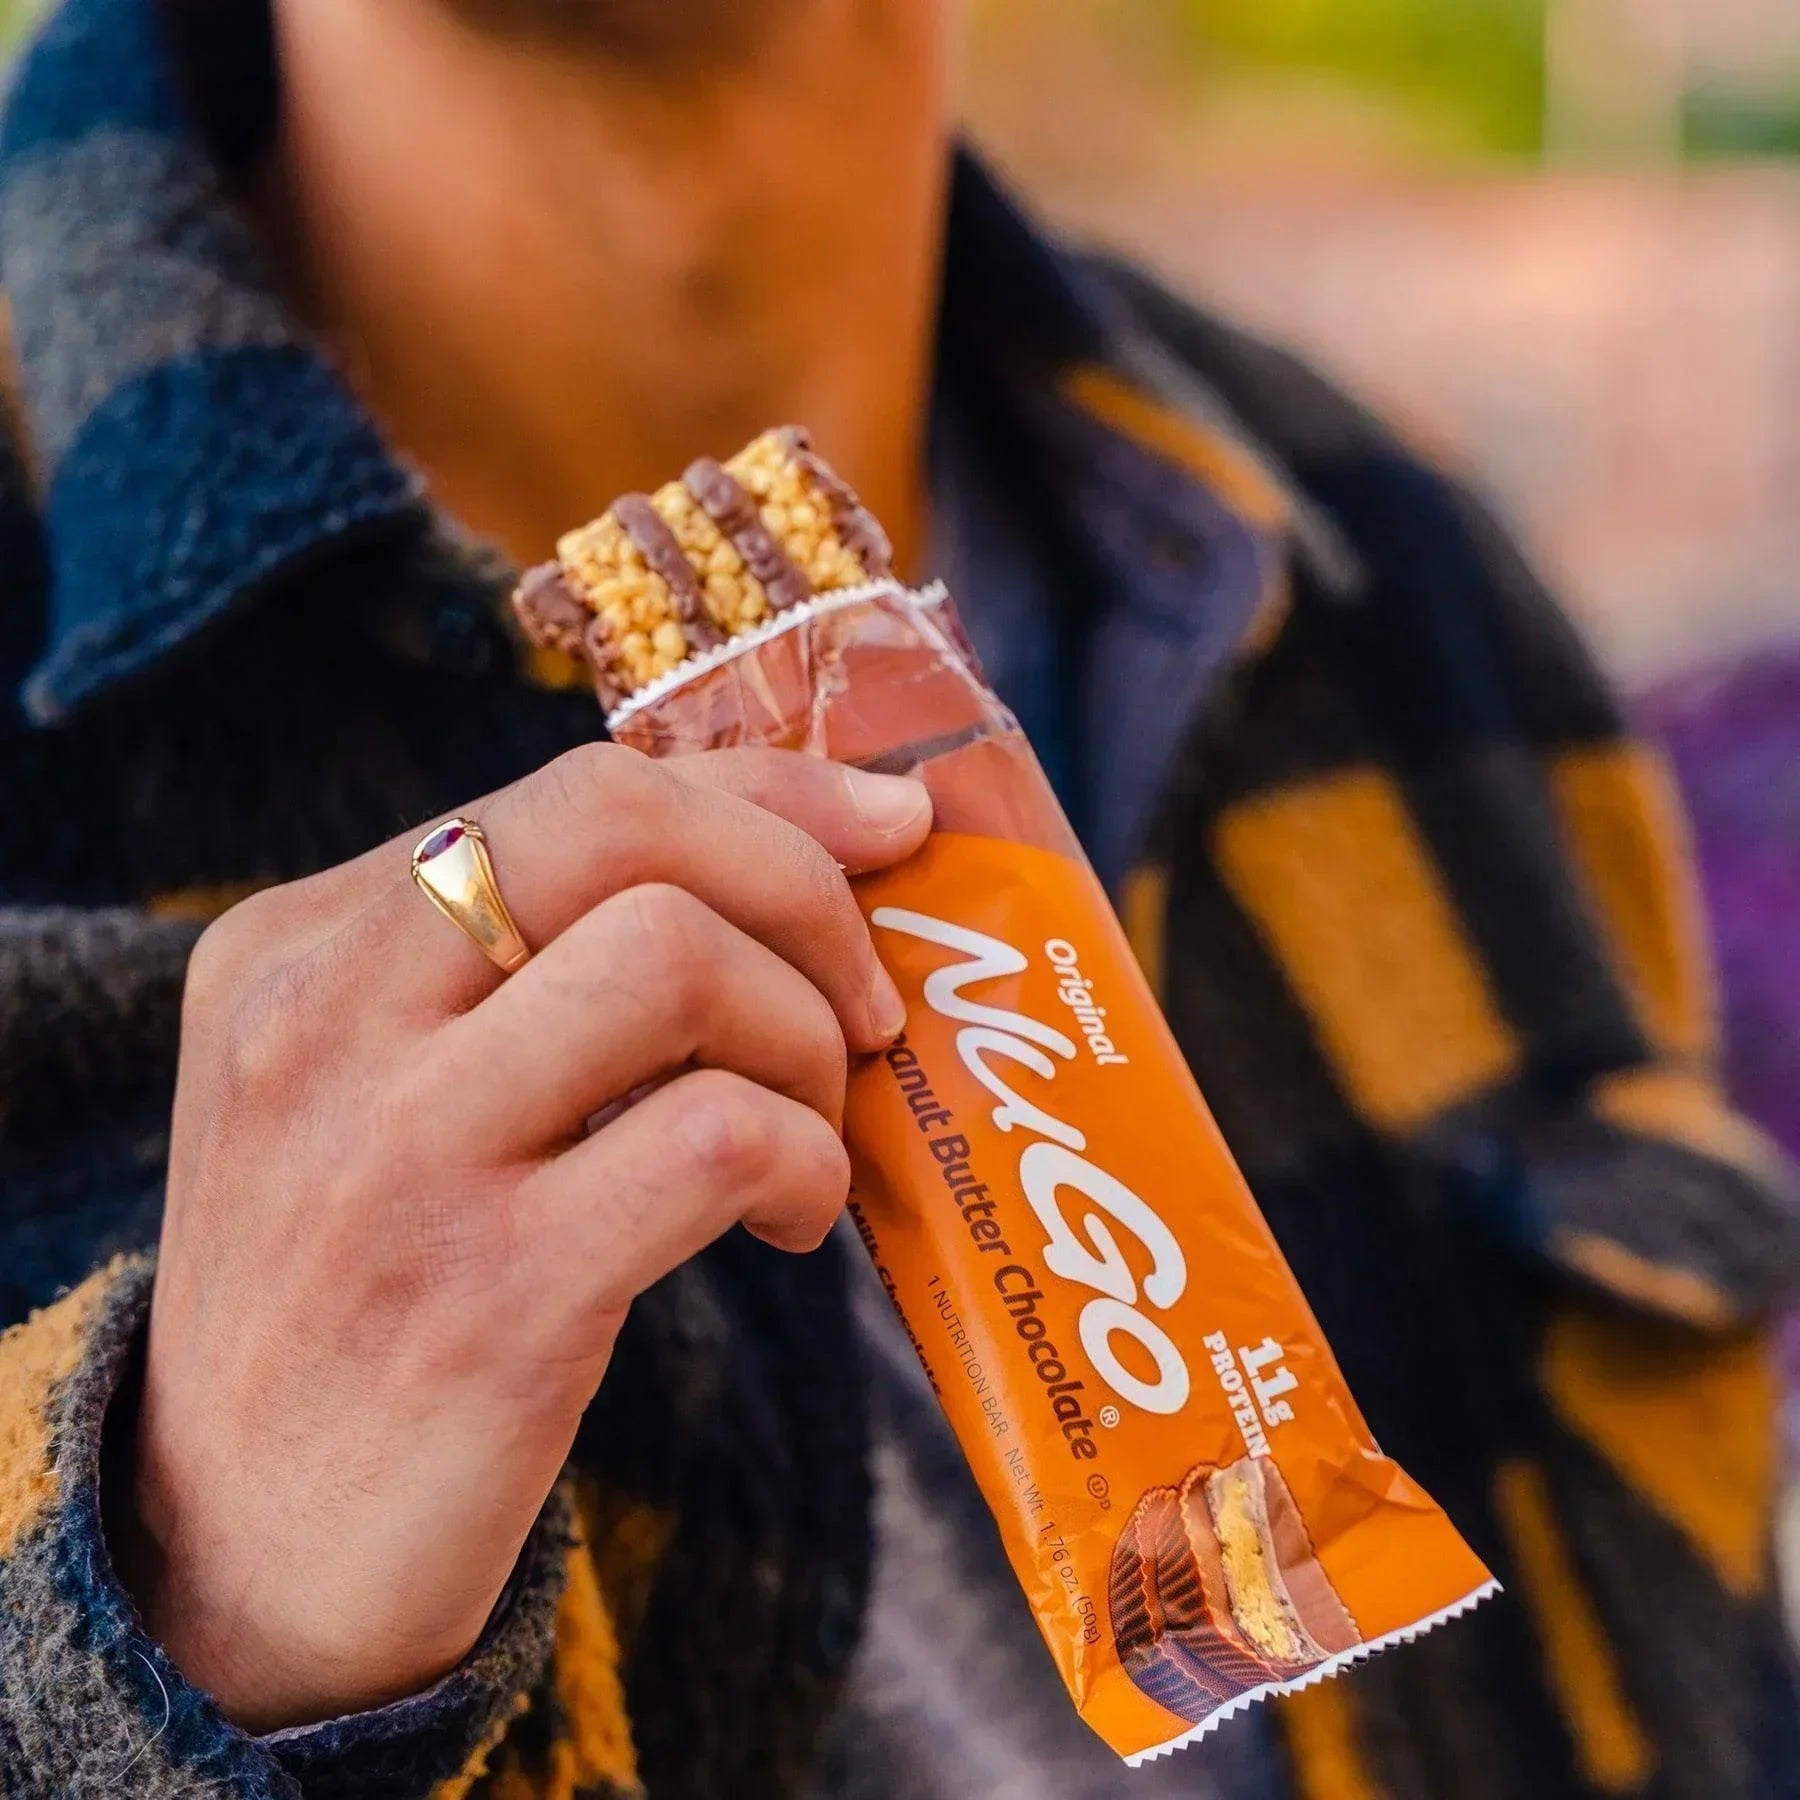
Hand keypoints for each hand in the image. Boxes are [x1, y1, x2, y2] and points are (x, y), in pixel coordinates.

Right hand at [114, 744, 930, 1730]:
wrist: (242, 1548)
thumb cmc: (364, 1285)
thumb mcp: (384, 1088)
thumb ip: (524, 968)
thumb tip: (793, 862)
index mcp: (299, 943)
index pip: (578, 786)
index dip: (770, 793)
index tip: (888, 824)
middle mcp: (324, 1016)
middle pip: (620, 819)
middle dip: (800, 882)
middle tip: (863, 998)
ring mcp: (397, 1152)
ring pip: (678, 959)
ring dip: (805, 1039)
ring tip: (809, 1131)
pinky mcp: (484, 1296)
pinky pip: (718, 1139)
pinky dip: (806, 1163)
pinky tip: (793, 1221)